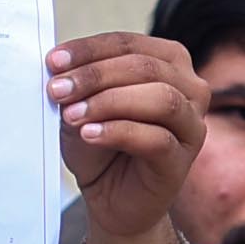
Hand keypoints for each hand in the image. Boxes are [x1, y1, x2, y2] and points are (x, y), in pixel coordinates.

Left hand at [48, 33, 207, 241]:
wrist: (111, 199)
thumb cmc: (101, 147)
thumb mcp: (83, 106)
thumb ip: (79, 85)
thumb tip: (61, 70)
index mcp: (168, 62)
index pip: (127, 44)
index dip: (89, 50)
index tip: (53, 62)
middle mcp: (189, 88)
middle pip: (145, 67)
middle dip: (95, 75)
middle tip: (57, 90)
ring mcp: (191, 124)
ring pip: (160, 98)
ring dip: (109, 102)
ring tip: (71, 115)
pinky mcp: (183, 159)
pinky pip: (156, 138)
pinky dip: (118, 132)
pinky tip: (89, 134)